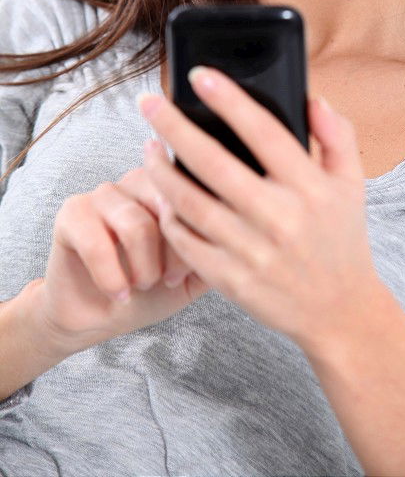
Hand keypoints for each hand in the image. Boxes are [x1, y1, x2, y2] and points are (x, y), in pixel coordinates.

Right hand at [34, 166, 210, 357]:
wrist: (98, 316)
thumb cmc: (149, 289)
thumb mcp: (195, 273)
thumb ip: (216, 247)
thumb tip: (241, 231)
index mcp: (172, 185)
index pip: (197, 192)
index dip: (197, 236)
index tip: (187, 272)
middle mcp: (139, 179)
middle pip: (169, 203)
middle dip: (173, 253)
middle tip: (166, 280)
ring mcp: (104, 192)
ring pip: (136, 224)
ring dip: (142, 268)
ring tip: (141, 285)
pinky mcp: (72, 213)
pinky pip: (96, 241)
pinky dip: (111, 277)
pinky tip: (118, 292)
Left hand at [137, 66, 378, 352]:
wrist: (340, 312)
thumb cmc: (342, 239)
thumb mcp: (352, 183)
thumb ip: (337, 135)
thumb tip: (310, 98)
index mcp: (310, 187)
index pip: (264, 131)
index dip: (229, 100)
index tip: (199, 76)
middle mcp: (279, 217)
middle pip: (213, 163)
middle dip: (174, 127)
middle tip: (148, 102)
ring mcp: (251, 251)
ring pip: (190, 203)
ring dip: (161, 170)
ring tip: (147, 146)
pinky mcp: (231, 279)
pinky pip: (186, 242)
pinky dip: (169, 215)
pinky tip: (162, 195)